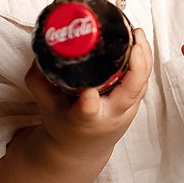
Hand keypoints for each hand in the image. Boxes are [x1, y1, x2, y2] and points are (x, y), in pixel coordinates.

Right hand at [23, 31, 152, 160]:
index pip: (87, 113)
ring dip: (144, 58)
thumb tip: (39, 55)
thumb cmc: (64, 126)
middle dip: (137, 67)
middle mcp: (110, 116)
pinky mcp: (134, 103)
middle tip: (134, 40)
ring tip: (136, 33)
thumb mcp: (46, 106)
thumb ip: (40, 81)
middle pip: (129, 94)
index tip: (88, 95)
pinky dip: (144, 61)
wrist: (82, 149)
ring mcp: (126, 110)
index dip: (88, 104)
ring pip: (141, 83)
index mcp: (84, 121)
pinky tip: (139, 41)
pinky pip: (142, 80)